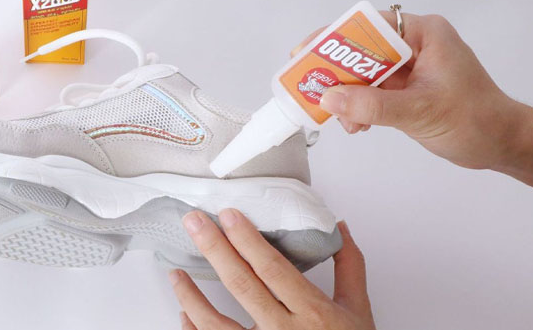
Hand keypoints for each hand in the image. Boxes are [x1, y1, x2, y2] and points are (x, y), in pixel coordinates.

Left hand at [169, 210, 374, 329]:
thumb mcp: (357, 311)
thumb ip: (349, 268)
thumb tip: (339, 227)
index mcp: (313, 313)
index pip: (272, 269)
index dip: (247, 240)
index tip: (228, 215)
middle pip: (241, 284)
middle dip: (214, 249)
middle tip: (193, 222)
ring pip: (216, 323)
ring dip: (191, 296)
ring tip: (175, 273)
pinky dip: (195, 329)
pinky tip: (184, 313)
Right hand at [293, 12, 532, 186]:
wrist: (500, 143)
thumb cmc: (474, 119)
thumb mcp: (419, 111)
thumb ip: (371, 106)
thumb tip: (328, 99)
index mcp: (422, 34)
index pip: (369, 25)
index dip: (335, 37)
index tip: (306, 52)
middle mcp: (412, 45)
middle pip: (361, 50)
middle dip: (337, 73)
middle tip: (310, 87)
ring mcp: (408, 68)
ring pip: (362, 74)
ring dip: (346, 95)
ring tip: (338, 117)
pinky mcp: (404, 90)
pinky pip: (370, 92)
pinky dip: (358, 107)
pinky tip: (356, 124)